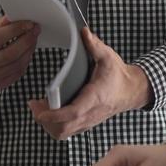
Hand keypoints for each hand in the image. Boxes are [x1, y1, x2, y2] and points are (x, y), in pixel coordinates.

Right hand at [0, 16, 39, 90]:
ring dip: (29, 50)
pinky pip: (17, 73)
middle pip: (9, 55)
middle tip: (35, 30)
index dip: (16, 30)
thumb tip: (12, 19)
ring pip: (16, 65)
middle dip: (26, 40)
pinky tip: (27, 51)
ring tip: (33, 38)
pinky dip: (25, 60)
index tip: (28, 23)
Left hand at [29, 28, 152, 139]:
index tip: (39, 110)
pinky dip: (54, 126)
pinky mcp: (86, 123)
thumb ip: (95, 45)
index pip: (72, 113)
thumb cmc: (119, 76)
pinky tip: (49, 113)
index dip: (54, 114)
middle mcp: (90, 113)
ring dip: (48, 125)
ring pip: (64, 133)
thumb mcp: (108, 57)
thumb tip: (84, 32)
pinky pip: (67, 132)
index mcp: (94, 98)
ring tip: (39, 109)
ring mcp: (88, 121)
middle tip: (34, 105)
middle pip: (63, 129)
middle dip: (45, 120)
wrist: (131, 91)